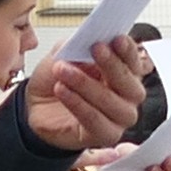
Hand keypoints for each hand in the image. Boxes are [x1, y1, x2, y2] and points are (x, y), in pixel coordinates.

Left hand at [14, 48, 143, 152]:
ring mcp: (119, 118)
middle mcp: (127, 96)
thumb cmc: (56, 80)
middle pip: (130, 83)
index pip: (134, 61)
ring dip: (88, 85)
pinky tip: (63, 91)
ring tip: (64, 71)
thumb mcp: (65, 53)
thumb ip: (79, 44)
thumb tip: (92, 35)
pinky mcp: (105, 135)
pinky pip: (96, 121)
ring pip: (113, 103)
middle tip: (95, 49)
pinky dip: (78, 104)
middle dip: (112, 64)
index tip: (117, 39)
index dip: (128, 50)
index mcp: (124, 72)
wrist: (36, 107)